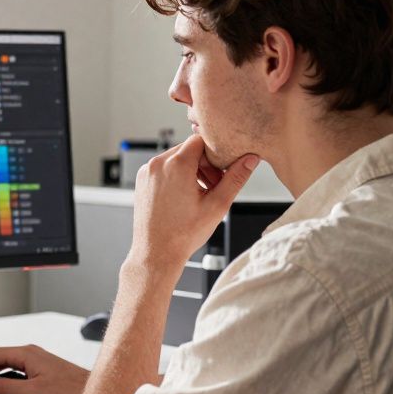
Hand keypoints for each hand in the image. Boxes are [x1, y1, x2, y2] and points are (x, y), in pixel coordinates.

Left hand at [128, 134, 258, 270]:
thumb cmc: (183, 234)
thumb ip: (236, 178)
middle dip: (204, 164)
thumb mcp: (217, 205)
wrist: (156, 253)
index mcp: (176, 165)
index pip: (201, 140)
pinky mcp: (142, 181)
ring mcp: (147, 172)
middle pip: (188, 149)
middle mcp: (158, 164)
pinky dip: (176, 176)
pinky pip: (163, 169)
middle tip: (214, 187)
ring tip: (200, 194)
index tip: (221, 171)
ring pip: (175, 158)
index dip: (215, 153)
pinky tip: (185, 197)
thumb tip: (250, 159)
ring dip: (191, 170)